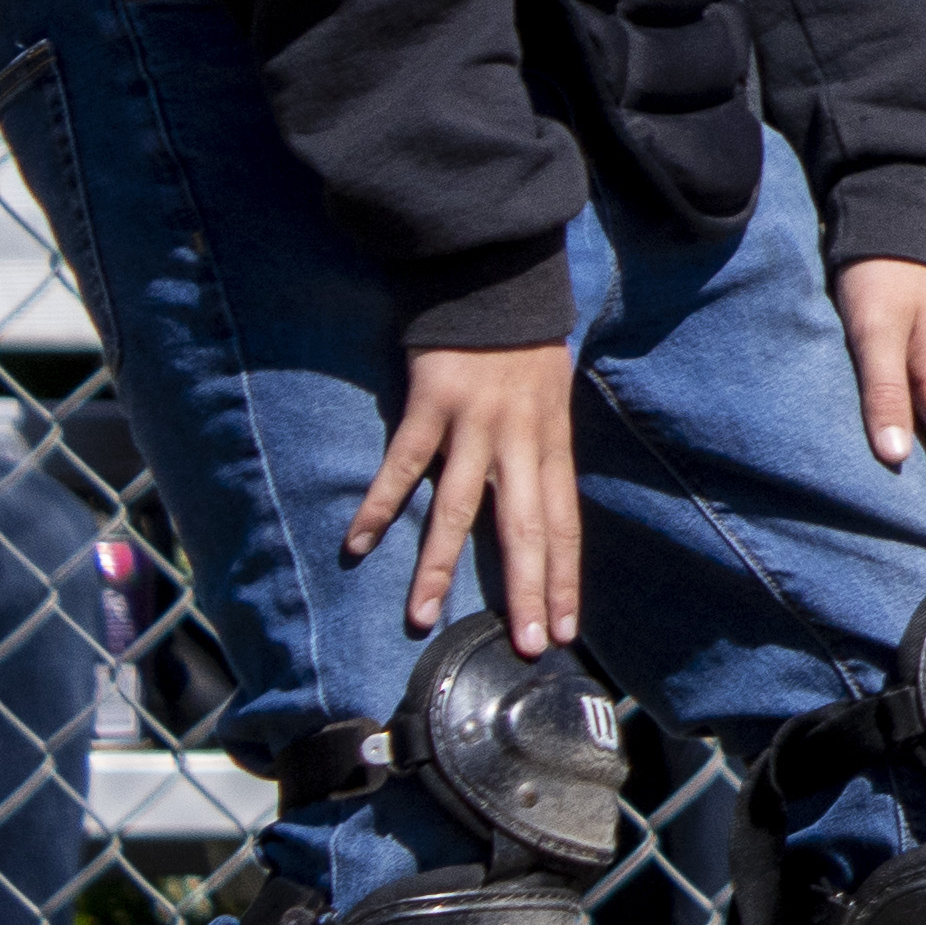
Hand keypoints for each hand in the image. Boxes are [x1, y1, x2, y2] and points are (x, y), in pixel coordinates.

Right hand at [354, 340, 586, 650]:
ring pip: (459, 507)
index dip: (564, 579)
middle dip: (525, 590)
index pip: (564, 525)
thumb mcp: (552, 401)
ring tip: (426, 617)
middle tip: (524, 645)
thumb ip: (542, 455)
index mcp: (553, 444)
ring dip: (441, 566)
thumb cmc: (525, 345)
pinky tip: (361, 544)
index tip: (564, 629)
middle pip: (525, 528)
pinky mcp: (431, 404)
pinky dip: (381, 504)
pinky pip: (402, 464)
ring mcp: (474, 424)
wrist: (497, 279)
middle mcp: (520, 441)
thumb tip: (542, 509)